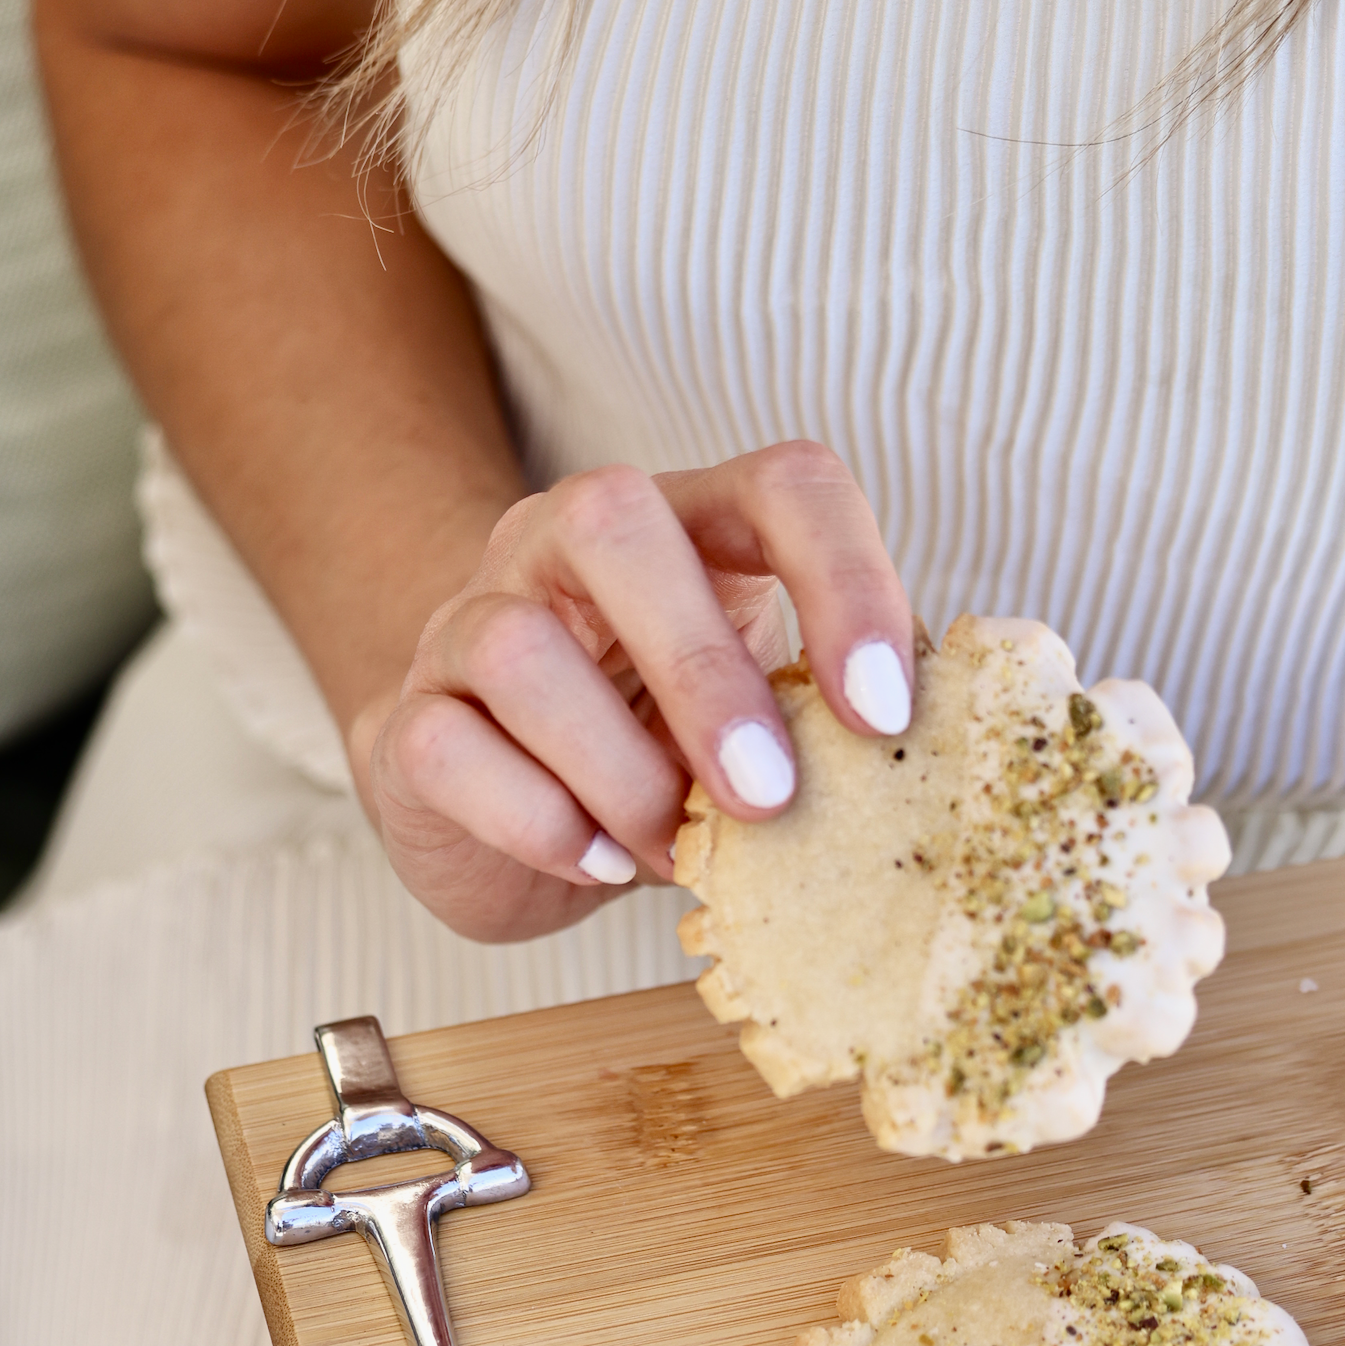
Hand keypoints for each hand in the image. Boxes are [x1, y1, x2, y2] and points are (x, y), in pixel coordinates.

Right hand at [352, 445, 915, 941]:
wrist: (500, 811)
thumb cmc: (661, 754)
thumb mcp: (762, 722)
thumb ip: (826, 719)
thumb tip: (936, 764)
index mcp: (691, 522)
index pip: (783, 484)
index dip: (846, 579)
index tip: (886, 712)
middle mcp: (567, 541)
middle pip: (617, 519)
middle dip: (706, 672)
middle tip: (770, 796)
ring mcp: (472, 618)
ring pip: (521, 649)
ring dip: (621, 773)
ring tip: (677, 847)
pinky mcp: (408, 719)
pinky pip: (450, 748)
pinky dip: (541, 823)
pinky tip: (598, 862)